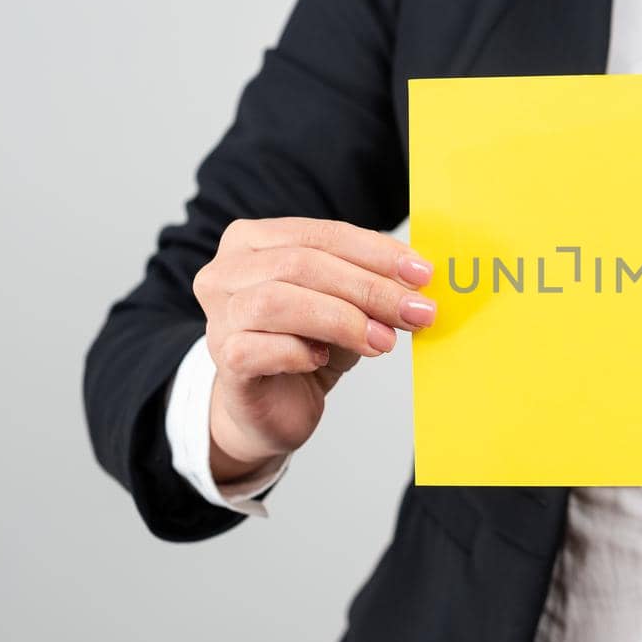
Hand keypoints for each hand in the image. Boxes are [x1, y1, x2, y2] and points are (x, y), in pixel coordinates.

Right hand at [191, 217, 436, 481]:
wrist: (275, 406)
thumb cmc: (308, 345)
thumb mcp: (347, 304)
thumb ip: (372, 282)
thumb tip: (417, 279)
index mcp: (256, 240)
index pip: (322, 234)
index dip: (376, 253)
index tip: (421, 275)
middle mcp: (227, 271)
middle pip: (302, 264)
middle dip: (368, 288)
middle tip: (415, 312)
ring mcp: (219, 315)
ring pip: (276, 301)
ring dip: (341, 319)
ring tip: (382, 341)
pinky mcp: (223, 359)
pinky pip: (258, 347)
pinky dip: (299, 352)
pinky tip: (321, 360)